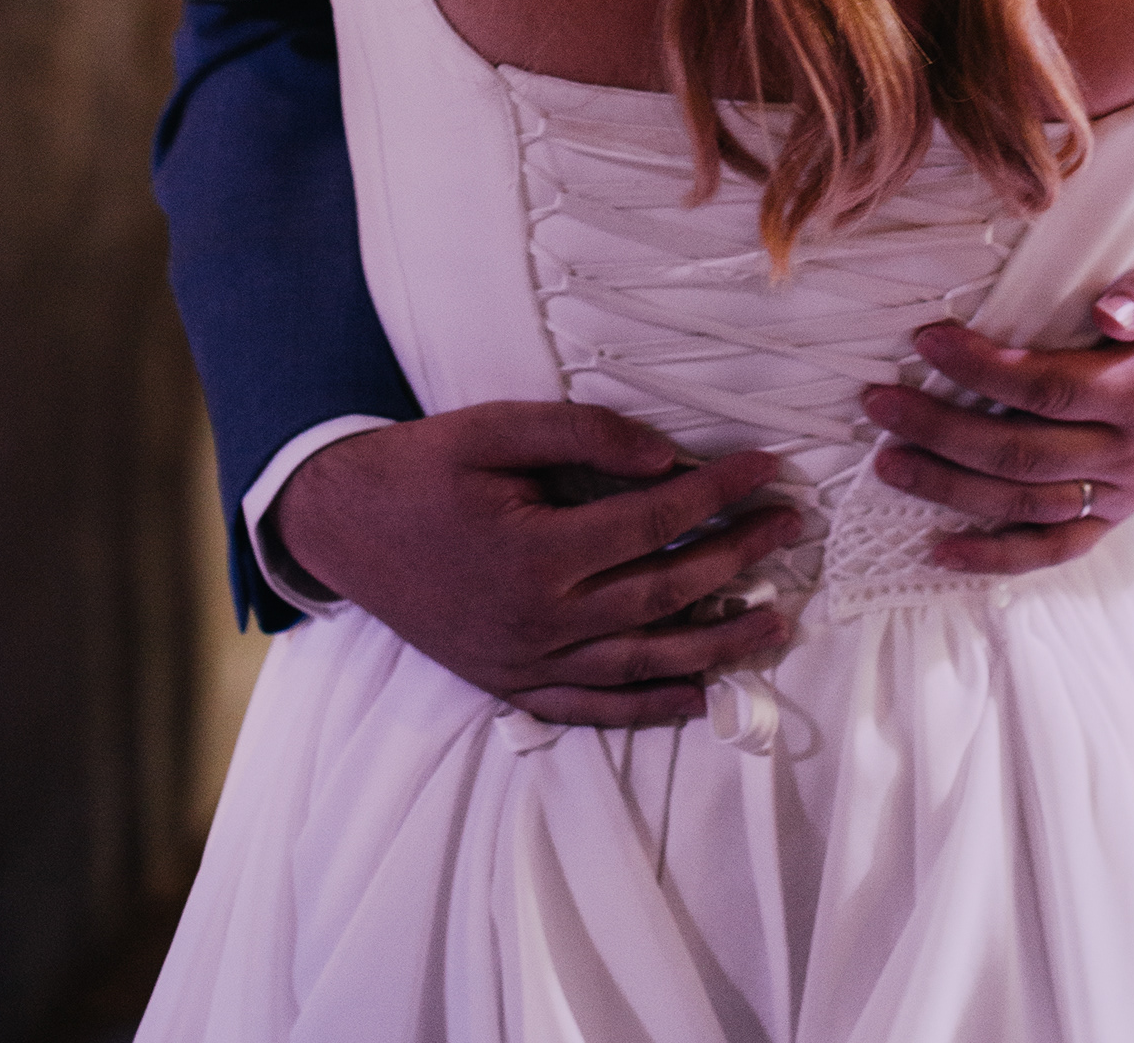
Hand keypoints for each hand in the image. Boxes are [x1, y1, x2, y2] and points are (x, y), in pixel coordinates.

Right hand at [272, 403, 802, 725]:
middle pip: (664, 593)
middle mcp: (539, 620)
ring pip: (643, 662)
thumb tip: (665, 456)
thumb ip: (582, 433)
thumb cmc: (420, 468)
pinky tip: (699, 695)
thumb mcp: (494, 428)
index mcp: (536, 553)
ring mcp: (526, 663)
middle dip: (739, 558)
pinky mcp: (511, 684)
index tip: (768, 467)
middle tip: (792, 528)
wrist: (342, 527)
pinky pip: (594, 706)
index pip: (655, 522)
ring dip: (719, 644)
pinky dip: (651, 706)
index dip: (719, 493)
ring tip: (779, 624)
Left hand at [860, 250, 1133, 572]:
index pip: (1047, 389)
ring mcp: (1121, 495)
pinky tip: (935, 550)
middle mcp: (1132, 456)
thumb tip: (1107, 311)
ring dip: (949, 489)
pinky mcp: (1113, 516)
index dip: (980, 370)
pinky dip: (993, 559)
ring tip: (885, 461)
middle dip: (941, 431)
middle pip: (1021, 454)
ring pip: (1024, 507)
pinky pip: (1052, 551)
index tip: (925, 340)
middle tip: (877, 402)